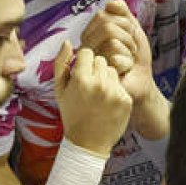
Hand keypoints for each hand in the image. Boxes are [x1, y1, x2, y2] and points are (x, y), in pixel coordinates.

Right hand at [53, 40, 132, 155]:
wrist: (88, 142)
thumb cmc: (71, 114)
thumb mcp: (59, 90)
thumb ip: (61, 63)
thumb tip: (67, 42)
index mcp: (81, 79)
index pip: (87, 52)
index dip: (83, 62)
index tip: (81, 73)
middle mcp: (99, 83)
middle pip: (101, 59)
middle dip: (95, 69)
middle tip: (90, 86)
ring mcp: (115, 91)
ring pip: (112, 70)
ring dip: (106, 78)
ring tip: (98, 95)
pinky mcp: (126, 99)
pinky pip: (121, 84)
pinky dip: (115, 90)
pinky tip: (108, 103)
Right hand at [82, 0, 156, 104]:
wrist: (142, 81)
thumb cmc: (135, 57)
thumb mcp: (132, 29)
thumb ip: (122, 12)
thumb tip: (110, 3)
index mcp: (90, 33)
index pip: (103, 14)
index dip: (124, 22)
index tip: (129, 35)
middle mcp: (86, 46)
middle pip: (106, 25)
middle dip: (128, 35)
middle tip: (131, 48)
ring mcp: (90, 62)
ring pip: (112, 42)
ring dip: (128, 51)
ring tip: (127, 59)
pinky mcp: (98, 76)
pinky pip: (116, 59)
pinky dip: (127, 63)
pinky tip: (124, 71)